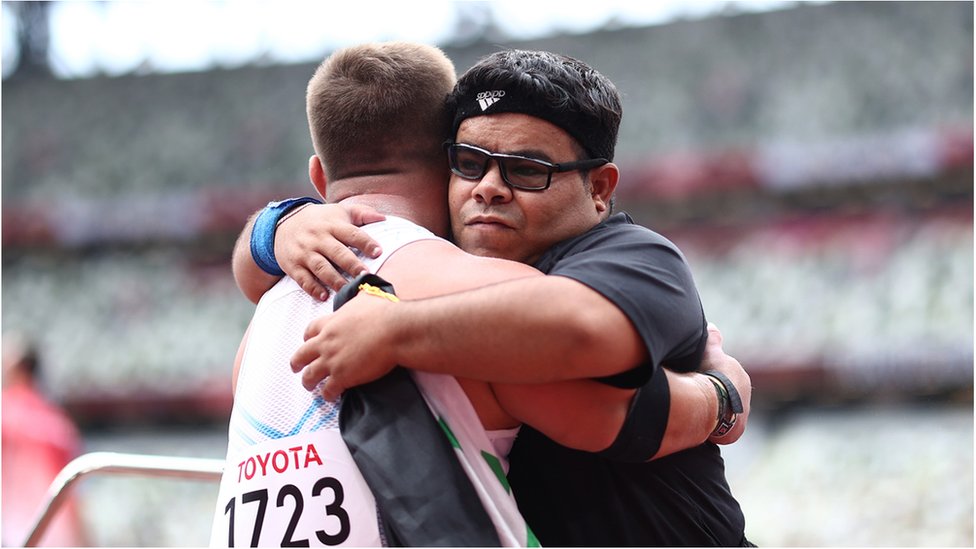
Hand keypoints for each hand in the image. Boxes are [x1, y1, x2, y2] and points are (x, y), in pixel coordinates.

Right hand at [275, 204, 385, 299]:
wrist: (283, 223)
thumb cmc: (320, 220)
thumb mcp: (339, 212)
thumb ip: (362, 213)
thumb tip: (383, 218)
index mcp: (332, 225)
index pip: (351, 234)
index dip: (365, 242)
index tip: (378, 252)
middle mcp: (318, 238)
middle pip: (337, 252)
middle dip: (352, 264)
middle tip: (365, 275)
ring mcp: (305, 252)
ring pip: (321, 267)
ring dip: (335, 280)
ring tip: (348, 289)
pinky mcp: (294, 265)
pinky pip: (303, 278)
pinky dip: (313, 288)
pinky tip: (324, 296)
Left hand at [290, 292, 399, 400]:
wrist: (395, 330)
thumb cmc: (384, 313)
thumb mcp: (367, 298)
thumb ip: (360, 295)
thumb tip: (364, 284)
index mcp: (331, 323)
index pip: (310, 330)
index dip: (306, 337)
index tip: (307, 341)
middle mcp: (326, 342)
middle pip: (301, 355)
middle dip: (297, 363)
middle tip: (296, 368)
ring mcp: (332, 361)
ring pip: (309, 375)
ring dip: (308, 382)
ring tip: (310, 386)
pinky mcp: (342, 376)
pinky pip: (328, 390)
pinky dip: (328, 394)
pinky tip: (331, 396)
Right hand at [702, 322, 750, 443]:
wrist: (711, 401)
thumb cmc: (708, 374)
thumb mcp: (708, 350)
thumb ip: (712, 338)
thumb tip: (712, 326)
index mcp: (740, 377)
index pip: (726, 377)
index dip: (711, 378)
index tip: (699, 380)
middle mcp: (746, 396)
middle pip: (727, 396)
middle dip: (714, 397)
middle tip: (696, 398)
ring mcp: (742, 415)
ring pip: (725, 413)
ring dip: (714, 413)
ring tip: (697, 413)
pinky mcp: (736, 431)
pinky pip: (723, 429)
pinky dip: (713, 428)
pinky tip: (701, 426)